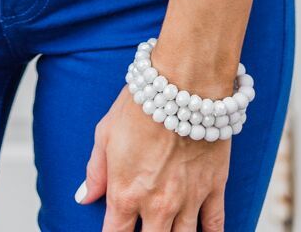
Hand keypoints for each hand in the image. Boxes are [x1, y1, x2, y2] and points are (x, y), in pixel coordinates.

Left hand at [74, 86, 230, 229]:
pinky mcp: (214, 188)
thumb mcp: (105, 133)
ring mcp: (188, 200)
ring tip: (167, 230)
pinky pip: (215, 226)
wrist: (182, 84)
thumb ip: (95, 171)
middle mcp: (157, 205)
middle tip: (144, 228)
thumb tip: (84, 197)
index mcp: (126, 193)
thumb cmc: (141, 104)